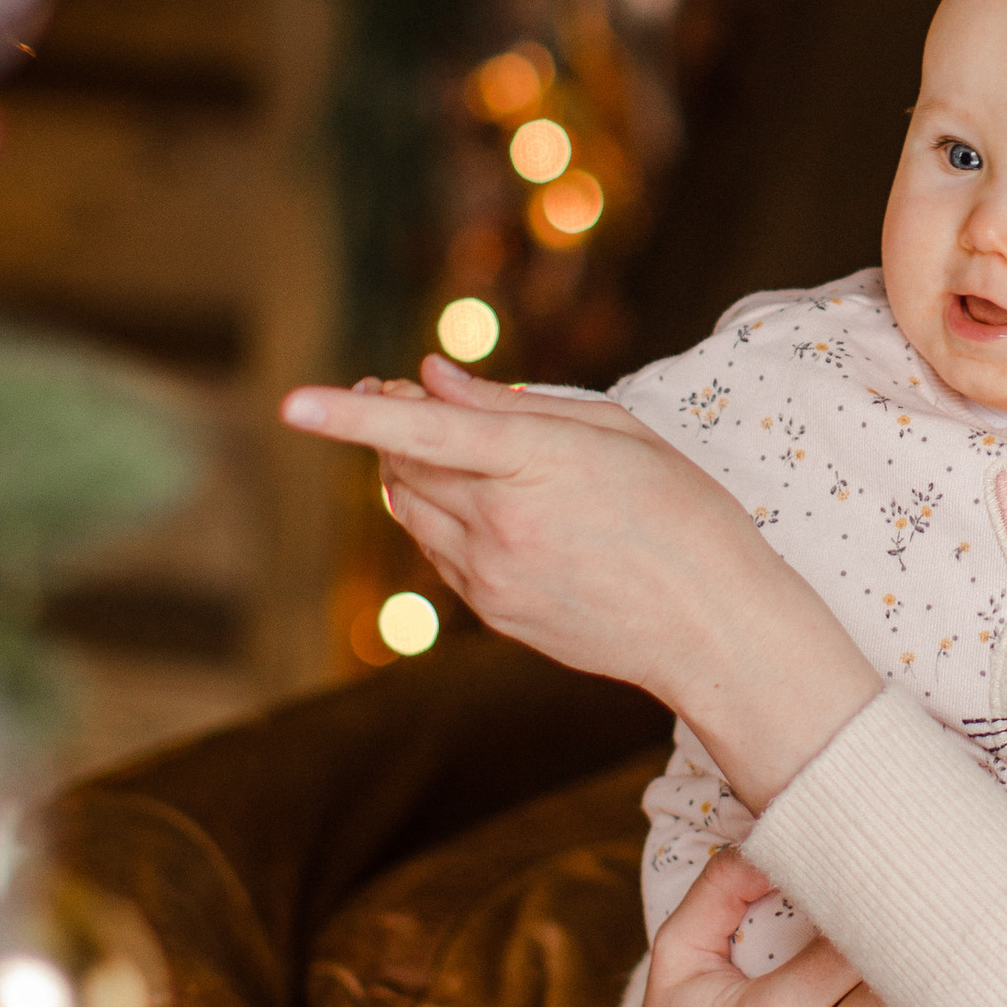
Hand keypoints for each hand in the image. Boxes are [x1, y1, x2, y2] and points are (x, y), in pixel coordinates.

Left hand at [278, 359, 878, 808]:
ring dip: (408, 470)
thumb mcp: (612, 434)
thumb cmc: (684, 512)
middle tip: (395, 392)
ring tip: (442, 444)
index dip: (353, 416)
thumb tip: (430, 379)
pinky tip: (484, 505)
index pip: (423, 434)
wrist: (715, 627)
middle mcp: (500, 525)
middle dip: (388, 425)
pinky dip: (440, 517)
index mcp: (536, 467)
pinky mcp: (492, 613)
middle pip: (404, 466)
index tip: (292, 402)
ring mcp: (490, 577)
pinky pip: (439, 553)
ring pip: (412, 511)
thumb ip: (510, 405)